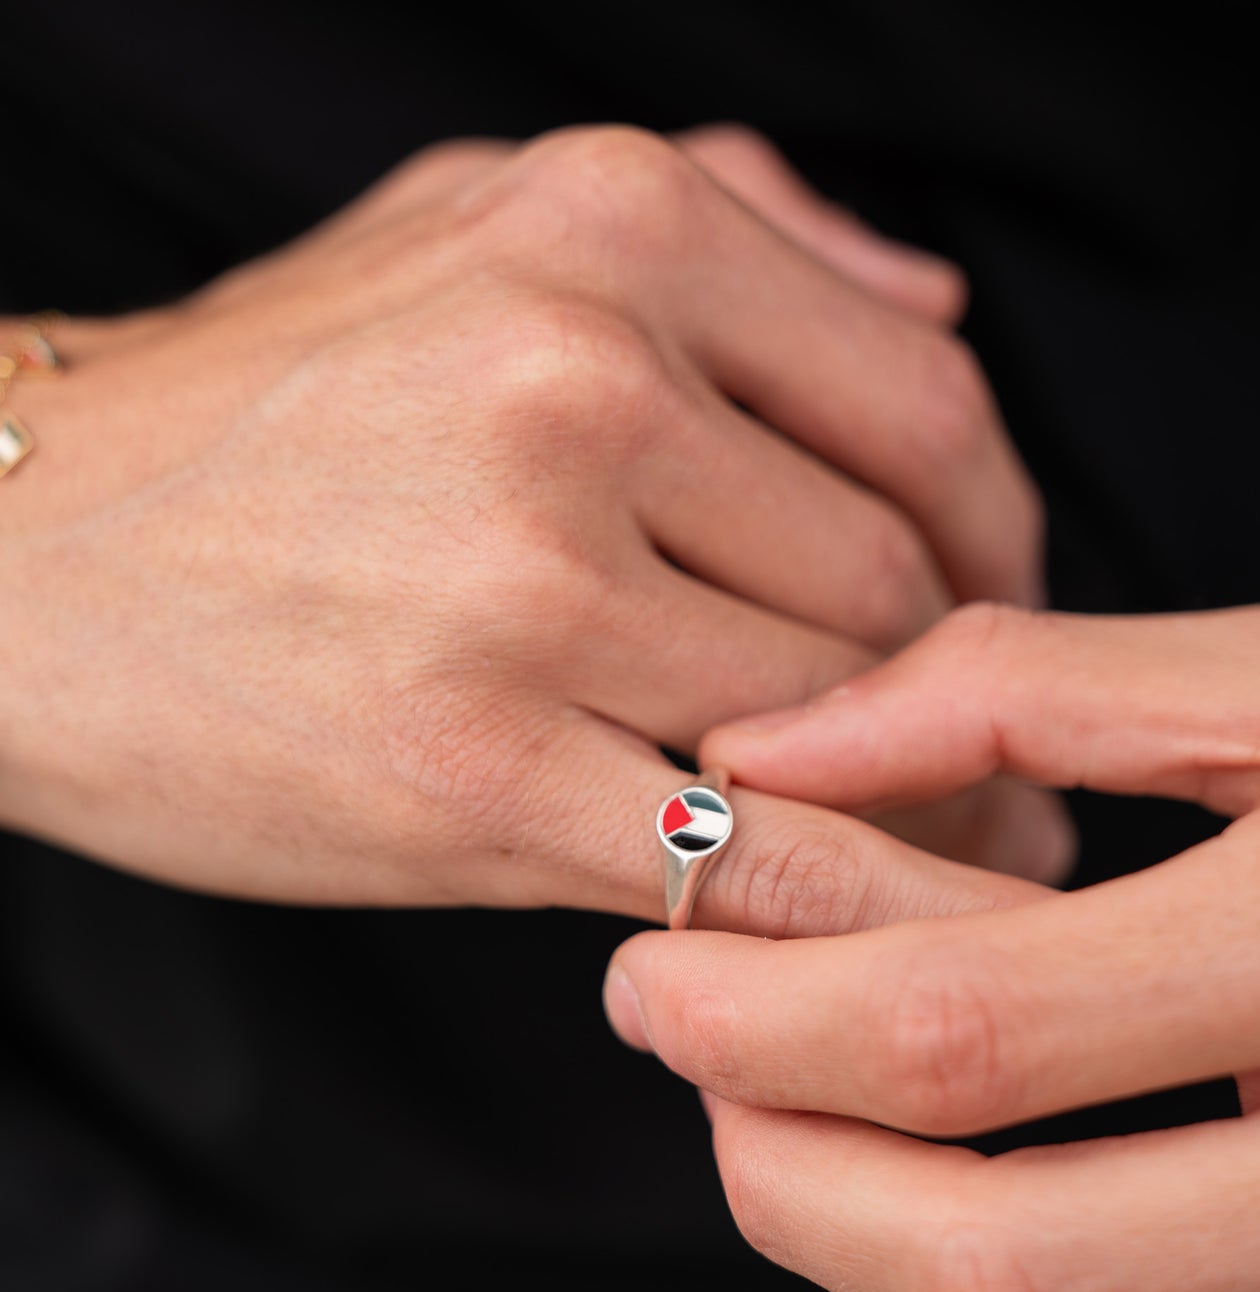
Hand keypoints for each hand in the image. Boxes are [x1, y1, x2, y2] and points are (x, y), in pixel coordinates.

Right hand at [0, 125, 1056, 917]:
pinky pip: (738, 866)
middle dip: (968, 696)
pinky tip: (874, 937)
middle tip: (997, 764)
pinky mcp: (467, 771)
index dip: (1000, 537)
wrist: (14, 557)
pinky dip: (844, 914)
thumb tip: (935, 308)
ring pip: (836, 728)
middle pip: (892, 580)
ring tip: (954, 849)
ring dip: (923, 813)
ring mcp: (520, 582)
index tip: (1000, 619)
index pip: (922, 409)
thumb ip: (732, 228)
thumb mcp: (475, 225)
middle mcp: (573, 379)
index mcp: (606, 231)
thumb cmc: (266, 406)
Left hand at [607, 603, 1259, 1291]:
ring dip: (864, 1287)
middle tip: (697, 1055)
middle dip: (773, 1159)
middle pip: (991, 1255)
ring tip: (808, 1148)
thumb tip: (764, 756)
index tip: (654, 964)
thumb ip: (1014, 692)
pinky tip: (955, 1275)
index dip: (756, 1008)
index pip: (967, 1021)